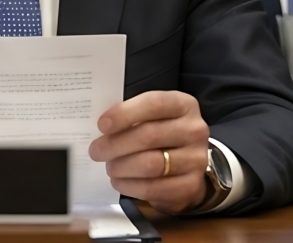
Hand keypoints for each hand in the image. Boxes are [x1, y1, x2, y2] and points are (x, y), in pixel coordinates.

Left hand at [87, 90, 210, 215]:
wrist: (189, 165)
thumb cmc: (163, 135)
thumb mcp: (155, 116)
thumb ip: (133, 116)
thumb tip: (102, 126)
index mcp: (184, 105)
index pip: (154, 104)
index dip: (125, 113)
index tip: (102, 125)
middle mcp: (194, 130)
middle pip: (149, 135)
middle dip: (116, 144)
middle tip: (96, 150)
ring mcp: (196, 160)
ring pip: (150, 164)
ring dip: (121, 166)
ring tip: (110, 166)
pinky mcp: (190, 186)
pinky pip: (152, 188)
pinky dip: (129, 185)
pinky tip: (119, 181)